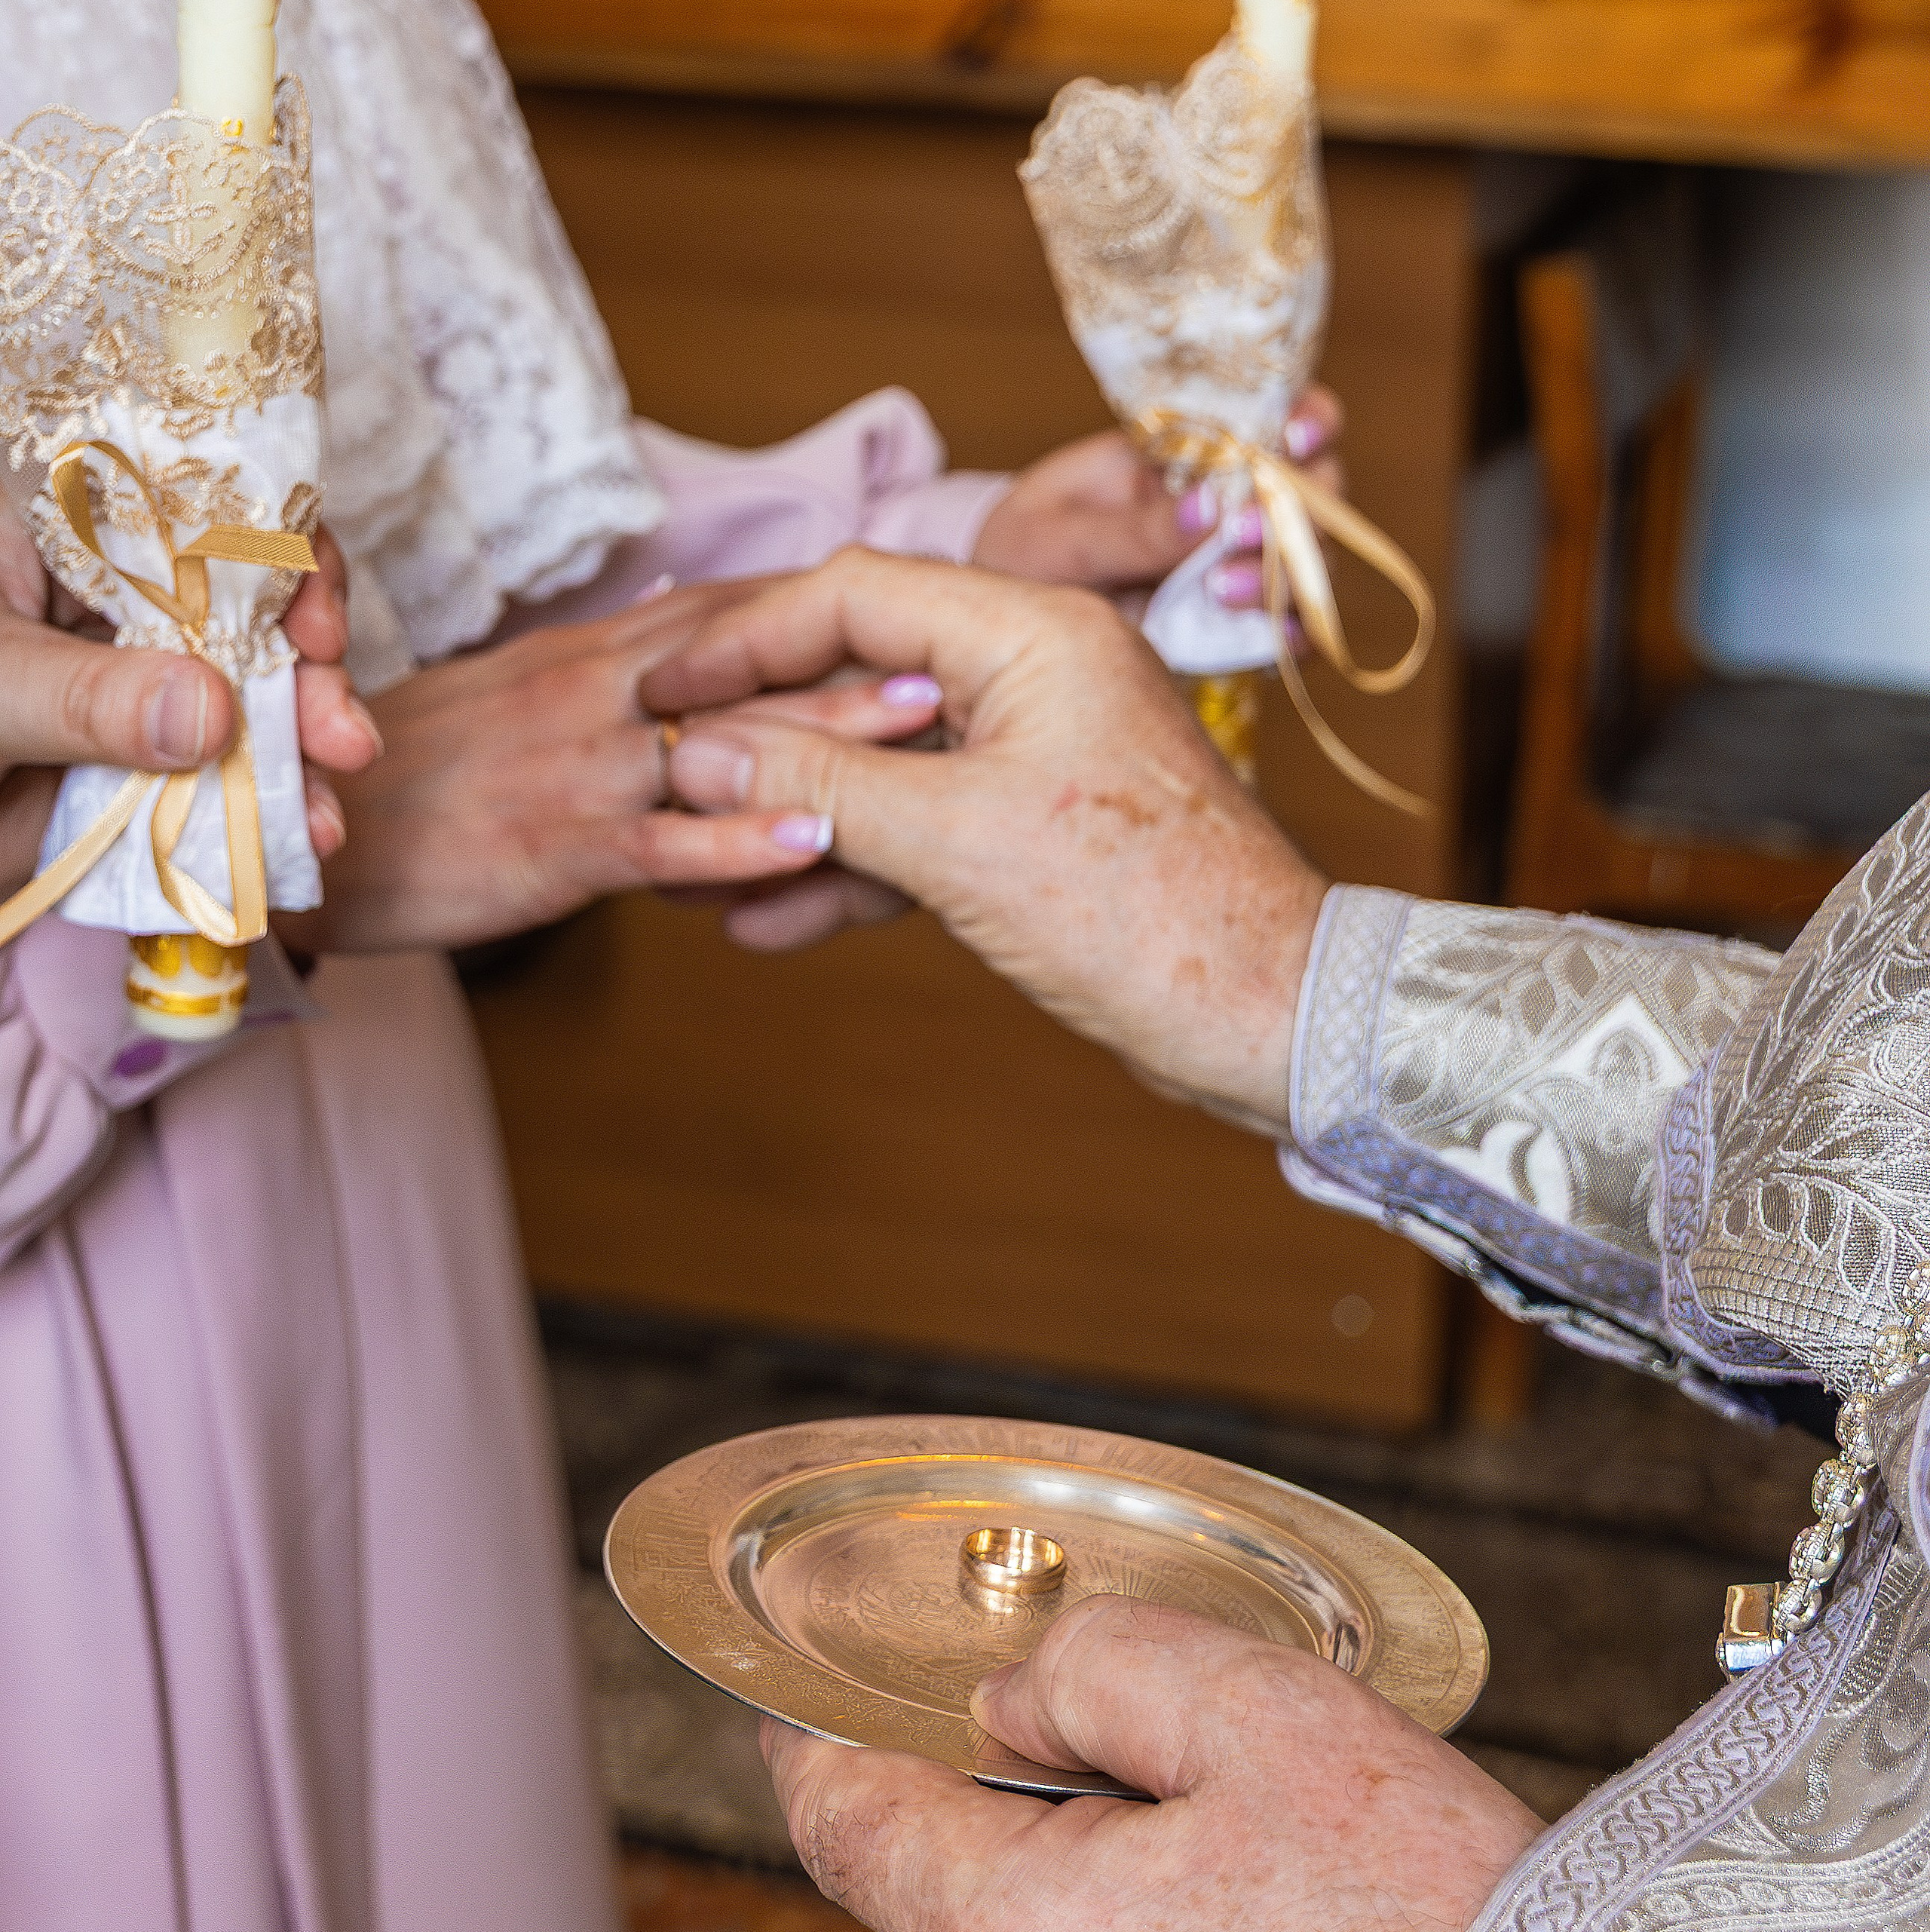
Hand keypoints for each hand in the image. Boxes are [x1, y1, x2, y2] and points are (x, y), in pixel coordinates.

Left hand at [0, 509, 378, 896]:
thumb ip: (82, 697)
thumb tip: (210, 711)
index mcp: (57, 535)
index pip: (193, 508)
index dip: (276, 554)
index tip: (312, 623)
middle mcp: (114, 600)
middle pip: (250, 607)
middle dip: (308, 674)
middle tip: (341, 737)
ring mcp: (140, 683)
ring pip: (253, 697)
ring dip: (304, 755)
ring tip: (323, 819)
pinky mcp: (149, 763)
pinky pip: (229, 773)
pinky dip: (274, 808)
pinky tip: (303, 838)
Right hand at [277, 580, 942, 955]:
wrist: (309, 832)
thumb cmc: (421, 774)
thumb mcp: (518, 700)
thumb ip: (614, 673)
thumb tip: (697, 638)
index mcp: (593, 656)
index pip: (725, 616)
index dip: (822, 615)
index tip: (910, 618)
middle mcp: (597, 692)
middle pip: (746, 660)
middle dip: (855, 653)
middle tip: (959, 655)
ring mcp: (579, 766)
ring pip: (721, 741)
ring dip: (828, 730)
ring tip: (928, 723)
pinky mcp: (557, 845)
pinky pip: (661, 842)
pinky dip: (737, 842)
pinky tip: (812, 842)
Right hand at [648, 551, 1325, 1131]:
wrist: (1264, 1015)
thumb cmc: (1143, 916)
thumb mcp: (957, 843)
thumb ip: (821, 785)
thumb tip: (698, 746)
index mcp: (1032, 633)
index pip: (854, 595)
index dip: (745, 638)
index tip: (663, 685)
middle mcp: (1038, 671)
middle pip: (862, 678)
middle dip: (765, 741)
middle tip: (670, 778)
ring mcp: (1039, 748)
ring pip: (886, 764)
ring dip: (802, 820)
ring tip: (708, 874)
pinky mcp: (1038, 823)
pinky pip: (925, 825)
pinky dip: (858, 867)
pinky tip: (776, 919)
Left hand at [763, 1596, 1539, 1931]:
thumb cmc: (1414, 1902)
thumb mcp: (1260, 1716)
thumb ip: (1110, 1670)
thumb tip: (1017, 1697)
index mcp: (1025, 1924)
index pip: (850, 1824)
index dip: (806, 1739)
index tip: (784, 1695)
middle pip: (918, 1876)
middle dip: (936, 1775)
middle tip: (990, 1693)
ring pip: (996, 1912)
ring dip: (1018, 1828)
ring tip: (1106, 1759)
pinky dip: (1071, 1878)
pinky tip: (1150, 1835)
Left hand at [970, 387, 1342, 611]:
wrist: (1003, 629)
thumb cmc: (1023, 555)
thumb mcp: (1056, 535)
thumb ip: (1130, 528)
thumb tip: (1212, 508)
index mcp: (1186, 451)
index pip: (1271, 415)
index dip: (1307, 418)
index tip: (1294, 436)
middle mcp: (1226, 503)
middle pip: (1314, 490)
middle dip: (1295, 510)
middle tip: (1239, 534)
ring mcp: (1234, 566)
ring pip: (1308, 561)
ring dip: (1284, 575)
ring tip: (1219, 593)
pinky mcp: (1231, 628)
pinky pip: (1286, 629)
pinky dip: (1290, 635)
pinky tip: (1268, 643)